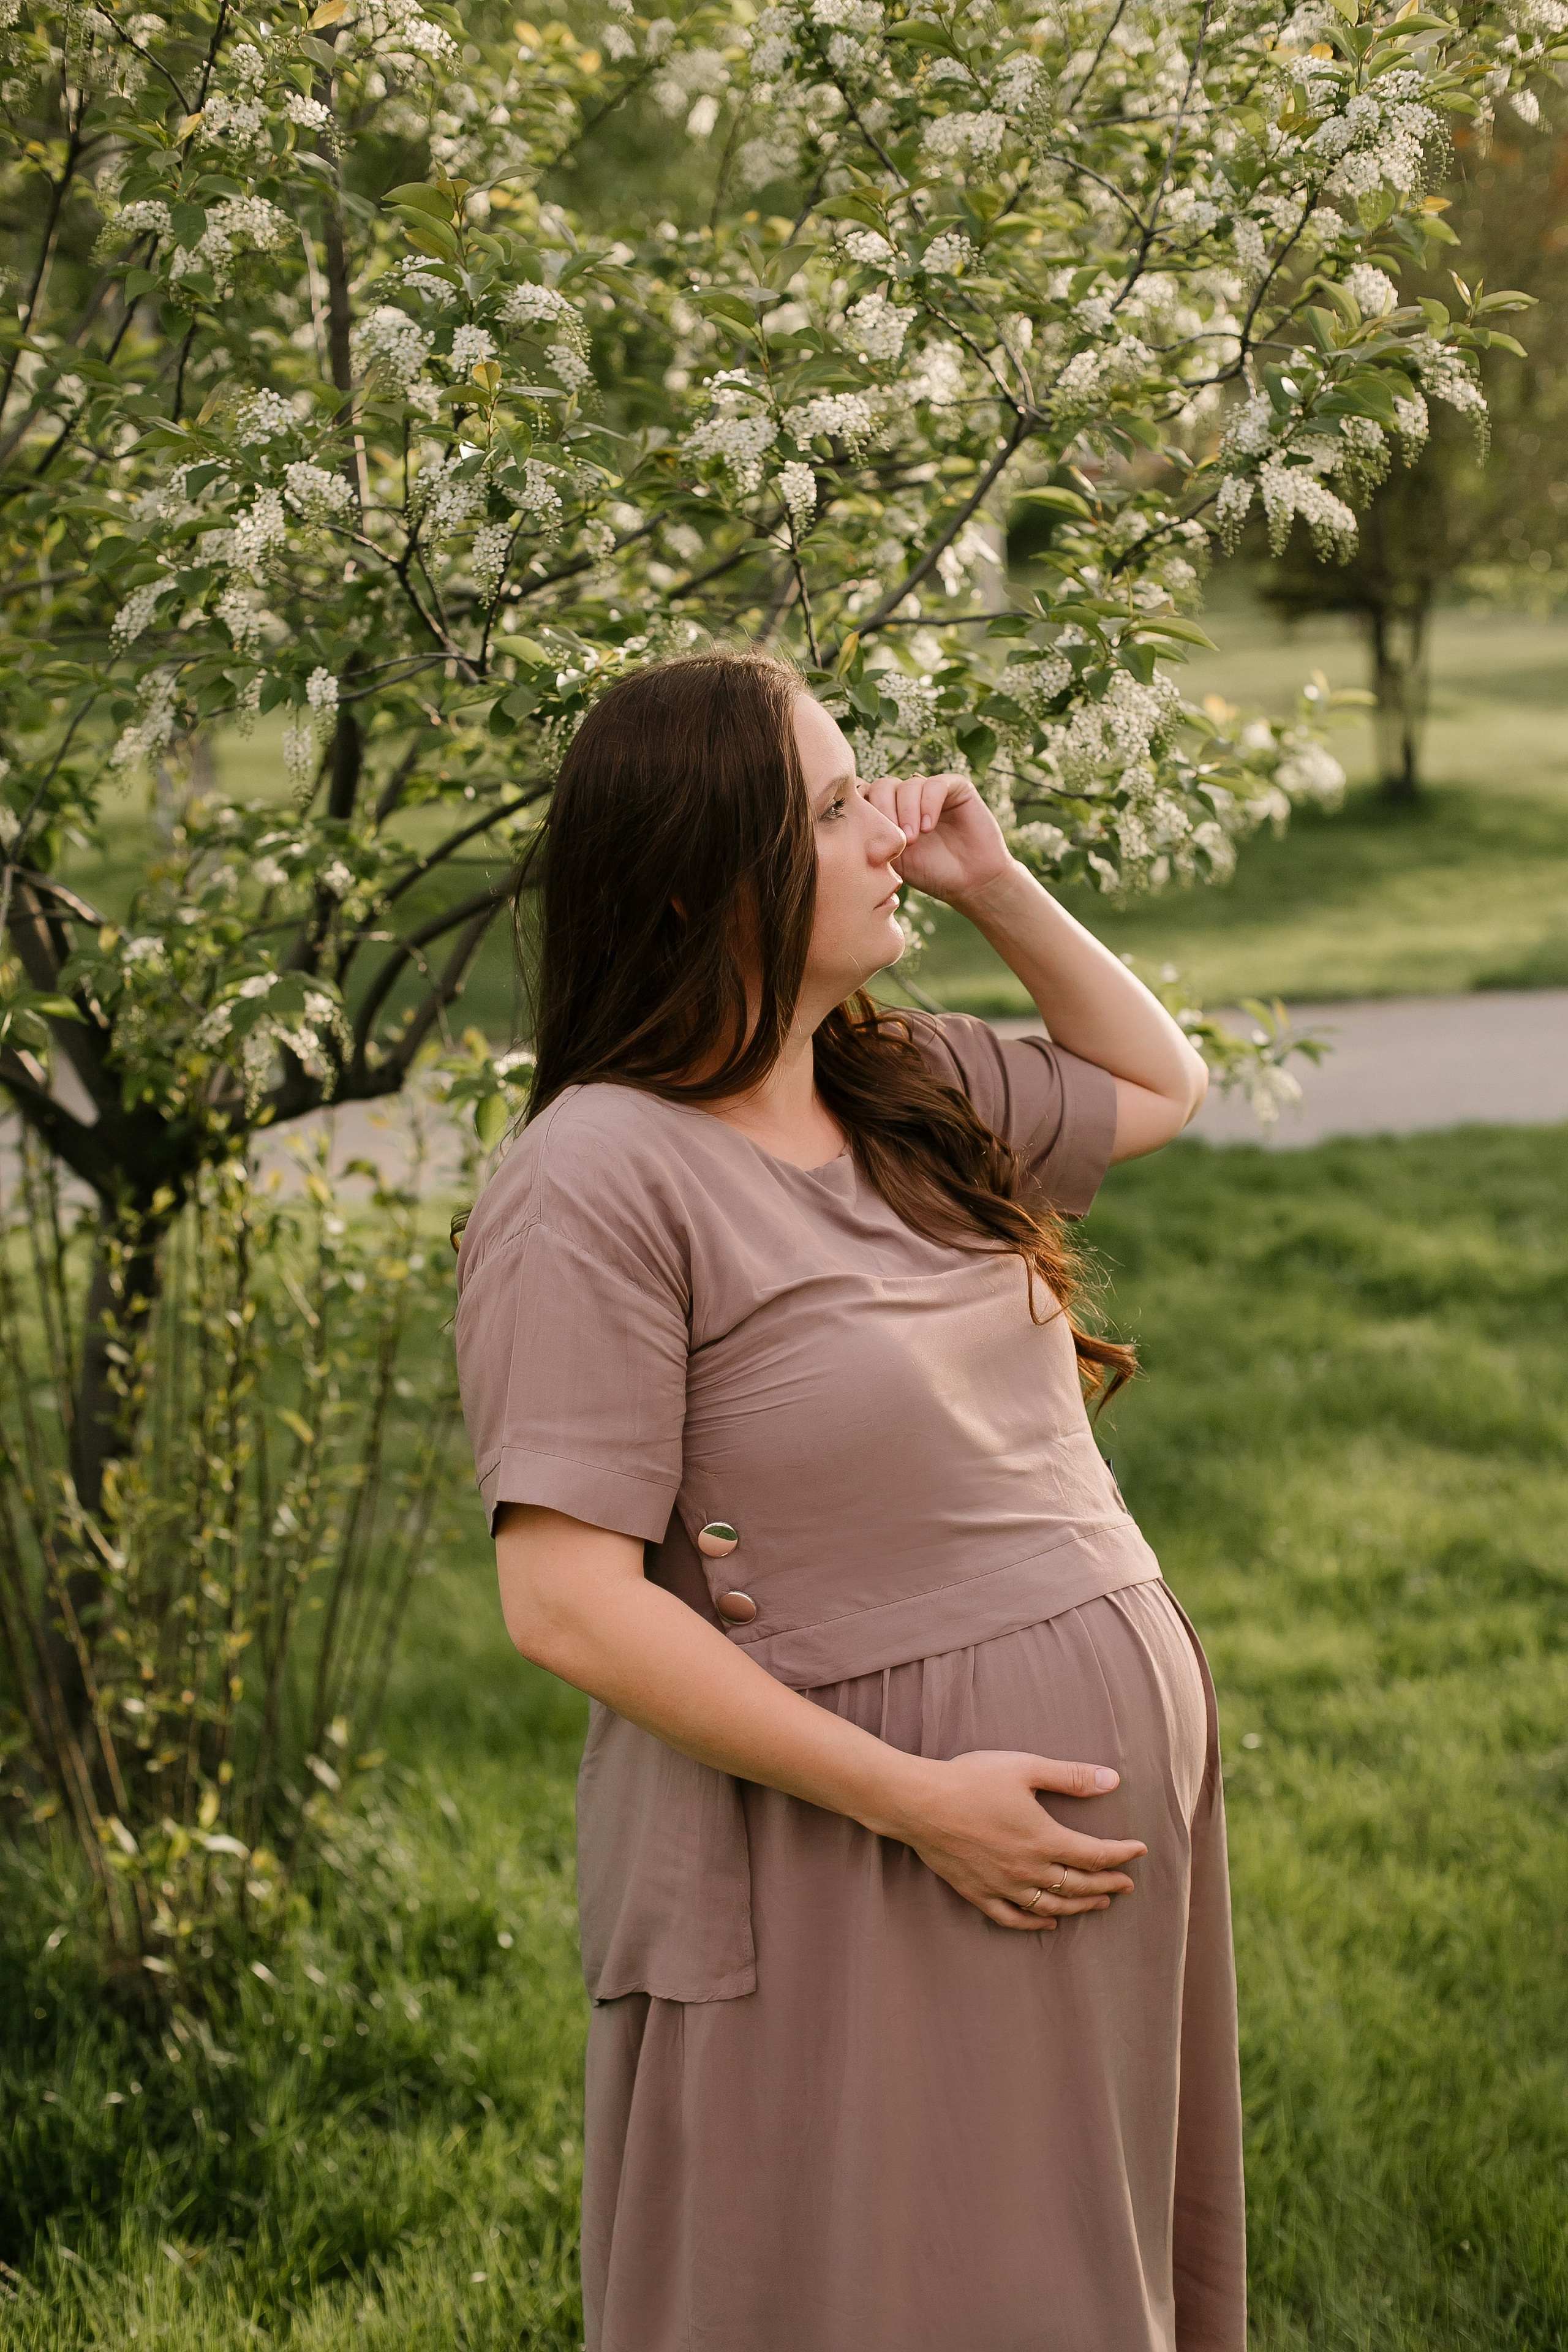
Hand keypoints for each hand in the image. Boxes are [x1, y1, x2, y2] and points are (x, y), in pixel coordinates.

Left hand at [863, 770, 1014, 906]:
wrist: (969, 882)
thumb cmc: (930, 874)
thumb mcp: (891, 860)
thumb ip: (869, 841)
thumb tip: (839, 828)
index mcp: (888, 811)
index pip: (866, 794)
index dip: (862, 808)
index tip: (864, 834)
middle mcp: (907, 797)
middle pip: (882, 786)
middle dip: (884, 811)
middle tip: (894, 839)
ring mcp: (930, 790)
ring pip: (907, 785)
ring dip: (907, 812)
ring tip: (914, 839)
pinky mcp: (955, 787)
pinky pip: (934, 784)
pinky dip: (928, 804)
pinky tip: (929, 827)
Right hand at [890, 1749, 1146, 1931]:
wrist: (920, 1803)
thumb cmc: (971, 1780)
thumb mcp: (1025, 1768)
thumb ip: (1070, 1777)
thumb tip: (1112, 1780)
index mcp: (1043, 1838)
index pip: (1095, 1855)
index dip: (1121, 1855)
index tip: (1139, 1850)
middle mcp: (1028, 1869)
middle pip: (1079, 1885)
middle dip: (1108, 1885)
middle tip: (1127, 1884)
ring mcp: (1003, 1886)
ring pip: (1052, 1906)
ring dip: (1081, 1906)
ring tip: (1099, 1903)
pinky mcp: (979, 1893)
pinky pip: (1014, 1918)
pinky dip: (1036, 1923)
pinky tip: (1050, 1922)